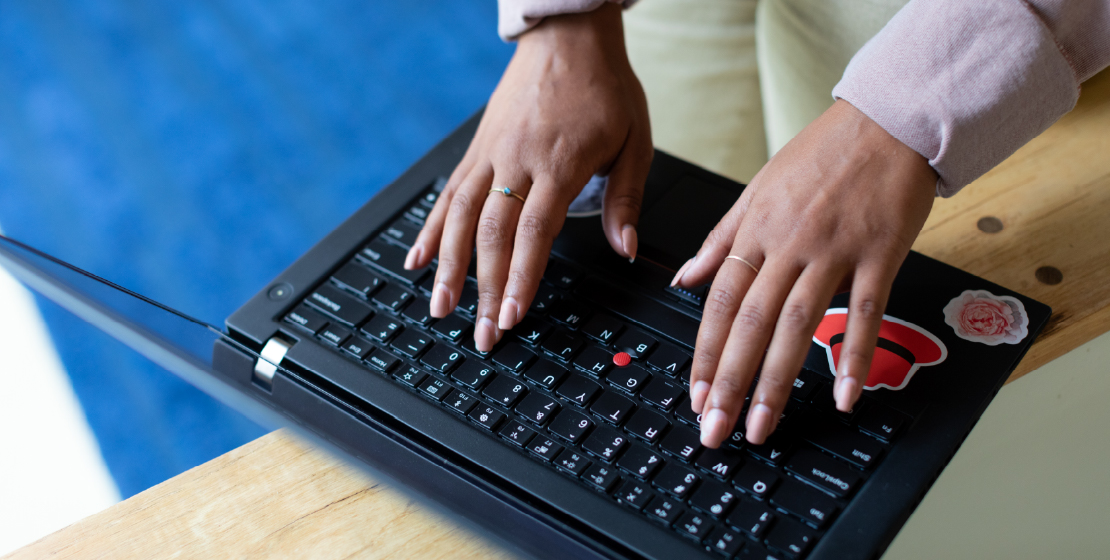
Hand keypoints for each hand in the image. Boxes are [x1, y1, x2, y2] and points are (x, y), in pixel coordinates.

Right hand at [404, 4, 651, 351]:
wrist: (567, 37)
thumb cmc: (605, 87)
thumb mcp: (635, 139)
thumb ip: (626, 198)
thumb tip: (626, 248)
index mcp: (559, 161)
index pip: (534, 231)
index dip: (520, 278)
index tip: (511, 316)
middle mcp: (516, 159)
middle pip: (491, 233)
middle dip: (484, 289)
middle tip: (481, 333)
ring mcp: (490, 154)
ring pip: (459, 217)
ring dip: (448, 268)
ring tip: (440, 308)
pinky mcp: (476, 149)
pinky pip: (447, 194)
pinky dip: (430, 230)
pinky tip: (417, 260)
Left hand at [673, 100, 936, 447]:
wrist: (888, 118)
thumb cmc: (823, 153)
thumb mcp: (758, 187)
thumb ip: (721, 238)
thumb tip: (684, 277)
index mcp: (756, 230)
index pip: (719, 301)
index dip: (705, 352)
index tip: (695, 394)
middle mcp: (788, 244)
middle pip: (749, 322)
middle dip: (729, 381)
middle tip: (715, 428)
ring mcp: (833, 251)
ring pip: (795, 324)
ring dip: (775, 380)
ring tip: (761, 426)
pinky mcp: (879, 254)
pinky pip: (864, 312)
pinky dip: (853, 355)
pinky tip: (842, 396)